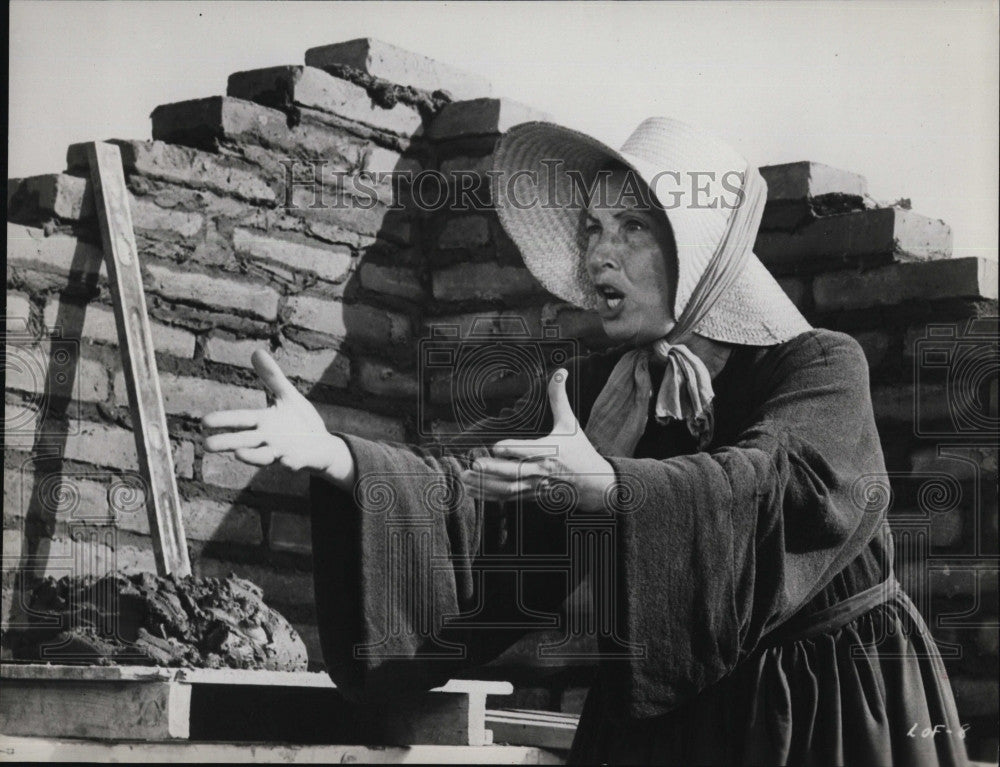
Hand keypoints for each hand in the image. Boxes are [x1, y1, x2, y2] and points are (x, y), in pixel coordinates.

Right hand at [202, 350, 353, 485]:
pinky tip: (286, 461)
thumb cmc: (300, 421)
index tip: (204, 421)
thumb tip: (256, 351)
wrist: (323, 446)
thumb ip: (272, 377)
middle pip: (245, 441)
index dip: (224, 420)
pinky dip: (290, 463)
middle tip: (206, 445)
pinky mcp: (300, 461)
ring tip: (237, 455)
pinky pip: (294, 463)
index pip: (240, 419)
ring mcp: (283, 452)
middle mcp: (268, 440)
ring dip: (252, 457)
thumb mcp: (287, 395)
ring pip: (264, 456)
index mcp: (264, 422)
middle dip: (227, 442)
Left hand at [459, 368, 615, 512]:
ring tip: (466, 477)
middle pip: (515, 472)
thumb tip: (560, 371)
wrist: (594, 484)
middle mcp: (541, 471)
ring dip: (485, 484)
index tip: (495, 447)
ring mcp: (534, 486)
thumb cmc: (580, 450)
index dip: (512, 450)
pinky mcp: (530, 496)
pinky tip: (472, 488)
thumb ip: (559, 397)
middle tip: (475, 464)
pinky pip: (507, 497)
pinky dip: (488, 495)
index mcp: (550, 451)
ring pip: (507, 488)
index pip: (529, 451)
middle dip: (494, 469)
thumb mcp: (570, 423)